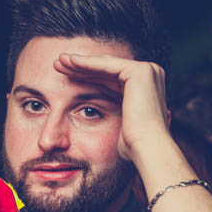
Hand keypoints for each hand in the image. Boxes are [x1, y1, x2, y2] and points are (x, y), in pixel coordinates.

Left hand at [53, 53, 170, 163]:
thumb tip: (98, 113)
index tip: (66, 76)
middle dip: (81, 67)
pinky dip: (87, 63)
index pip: (111, 76)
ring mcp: (147, 70)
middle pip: (107, 69)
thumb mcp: (119, 123)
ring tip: (59, 62)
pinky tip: (69, 63)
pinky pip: (106, 65)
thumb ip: (115, 110)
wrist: (146, 148)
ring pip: (105, 65)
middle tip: (59, 64)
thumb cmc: (132, 144)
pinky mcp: (139, 71)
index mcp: (148, 85)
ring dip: (80, 63)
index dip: (87, 75)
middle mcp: (151, 73)